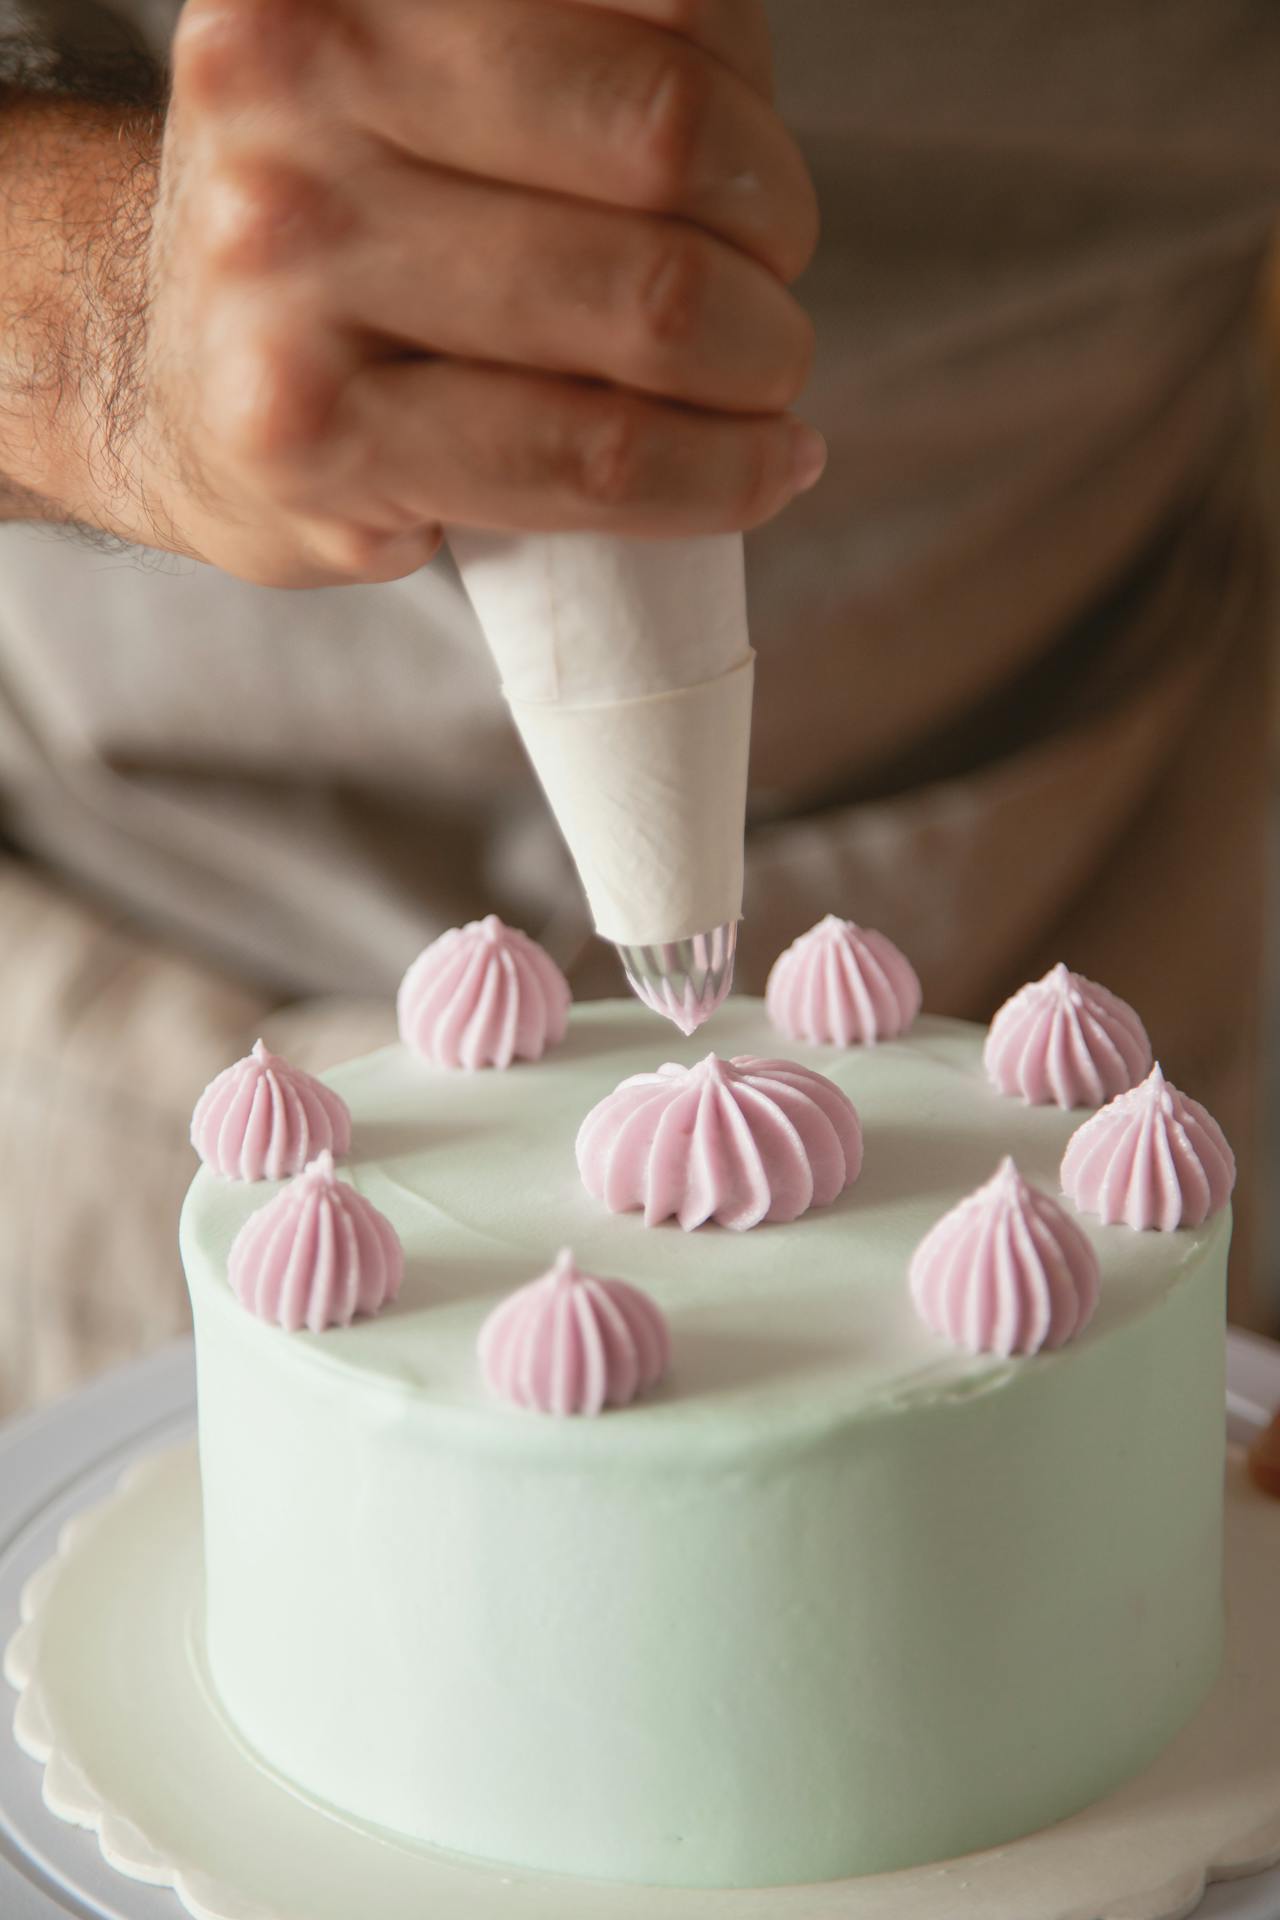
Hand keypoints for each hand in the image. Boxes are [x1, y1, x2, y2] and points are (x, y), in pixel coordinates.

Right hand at [138, 0, 822, 585]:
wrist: (162, 379)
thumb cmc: (341, 228)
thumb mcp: (419, 74)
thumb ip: (571, 50)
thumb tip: (752, 102)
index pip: (659, 2)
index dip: (750, 97)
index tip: (748, 169)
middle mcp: (288, 88)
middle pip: (664, 136)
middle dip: (772, 228)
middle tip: (768, 287)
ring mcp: (284, 268)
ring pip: (649, 306)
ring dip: (763, 361)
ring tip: (760, 382)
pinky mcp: (313, 437)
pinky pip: (596, 457)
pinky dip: (724, 474)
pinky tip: (763, 469)